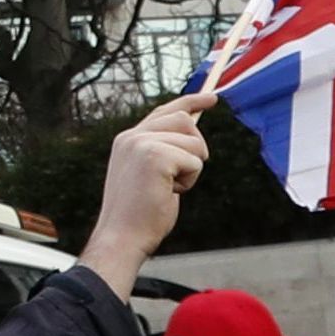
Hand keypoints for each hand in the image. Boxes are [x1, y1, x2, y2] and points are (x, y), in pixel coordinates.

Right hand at [79, 92, 216, 290]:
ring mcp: (142, 143)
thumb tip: (192, 138)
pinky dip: (190, 180)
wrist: (122, 238)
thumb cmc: (138, 216)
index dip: (191, 101)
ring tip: (169, 189)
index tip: (213, 97)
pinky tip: (169, 193)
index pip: (165, 111)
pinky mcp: (155, 156)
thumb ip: (163, 152)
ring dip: (191, 169)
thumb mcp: (149, 175)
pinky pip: (195, 161)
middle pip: (185, 120)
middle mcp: (133, 135)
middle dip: (195, 148)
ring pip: (194, 142)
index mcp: (128, 139)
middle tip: (181, 178)